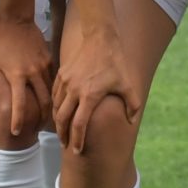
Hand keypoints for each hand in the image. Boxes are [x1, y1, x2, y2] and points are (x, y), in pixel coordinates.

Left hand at [0, 20, 54, 141]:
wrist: (16, 20)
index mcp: (16, 75)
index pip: (20, 103)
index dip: (18, 120)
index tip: (17, 132)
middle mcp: (32, 73)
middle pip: (43, 101)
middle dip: (43, 118)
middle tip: (38, 129)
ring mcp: (43, 66)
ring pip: (50, 91)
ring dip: (49, 105)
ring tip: (47, 117)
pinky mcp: (49, 59)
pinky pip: (52, 79)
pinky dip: (52, 90)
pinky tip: (51, 97)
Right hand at [52, 24, 138, 154]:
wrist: (100, 37)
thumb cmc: (115, 61)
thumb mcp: (127, 83)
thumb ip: (132, 104)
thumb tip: (132, 121)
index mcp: (90, 95)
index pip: (79, 124)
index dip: (77, 140)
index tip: (77, 151)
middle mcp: (74, 90)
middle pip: (63, 119)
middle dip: (63, 135)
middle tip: (65, 145)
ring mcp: (66, 82)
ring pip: (56, 107)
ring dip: (58, 121)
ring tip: (61, 131)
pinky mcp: (61, 74)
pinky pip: (55, 95)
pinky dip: (55, 106)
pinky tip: (59, 111)